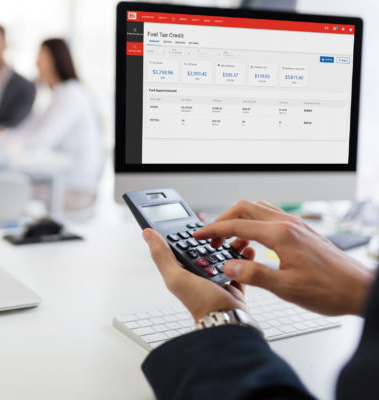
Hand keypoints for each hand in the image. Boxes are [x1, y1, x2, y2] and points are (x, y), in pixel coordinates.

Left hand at [142, 228, 255, 320]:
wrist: (228, 320)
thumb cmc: (201, 303)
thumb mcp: (176, 276)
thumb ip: (161, 255)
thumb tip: (147, 233)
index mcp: (181, 269)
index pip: (181, 243)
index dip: (186, 230)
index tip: (196, 217)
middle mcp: (197, 272)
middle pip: (204, 246)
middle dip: (213, 235)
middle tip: (222, 226)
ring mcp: (216, 277)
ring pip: (223, 253)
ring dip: (231, 243)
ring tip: (238, 236)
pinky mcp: (233, 282)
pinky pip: (239, 265)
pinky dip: (244, 257)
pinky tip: (247, 250)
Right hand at [193, 200, 375, 315]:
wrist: (359, 290)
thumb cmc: (330, 289)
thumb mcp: (287, 288)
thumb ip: (254, 275)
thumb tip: (228, 266)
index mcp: (281, 234)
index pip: (236, 224)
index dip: (212, 230)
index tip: (197, 236)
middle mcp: (287, 224)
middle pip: (244, 208)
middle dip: (222, 221)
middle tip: (210, 238)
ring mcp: (295, 225)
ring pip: (257, 210)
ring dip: (238, 221)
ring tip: (229, 242)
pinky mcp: (300, 231)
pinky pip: (270, 218)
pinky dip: (253, 225)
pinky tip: (252, 244)